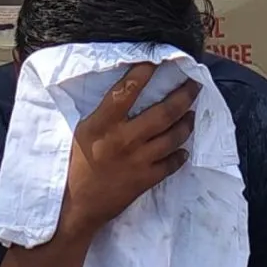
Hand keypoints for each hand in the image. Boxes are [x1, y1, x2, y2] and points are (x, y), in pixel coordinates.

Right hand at [59, 64, 196, 240]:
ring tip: (191, 113)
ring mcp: (139, 160)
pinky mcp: (146, 180)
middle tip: (194, 85)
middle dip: (183, 95)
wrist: (74, 207)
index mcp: (103, 124)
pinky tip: (183, 149)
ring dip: (186, 122)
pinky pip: (172, 163)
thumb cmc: (71, 167)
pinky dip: (180, 154)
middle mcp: (125, 138)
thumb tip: (122, 94)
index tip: (158, 59)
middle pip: (164, 112)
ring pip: (173, 136)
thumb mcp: (80, 133)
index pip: (127, 90)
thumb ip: (102, 115)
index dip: (145, 72)